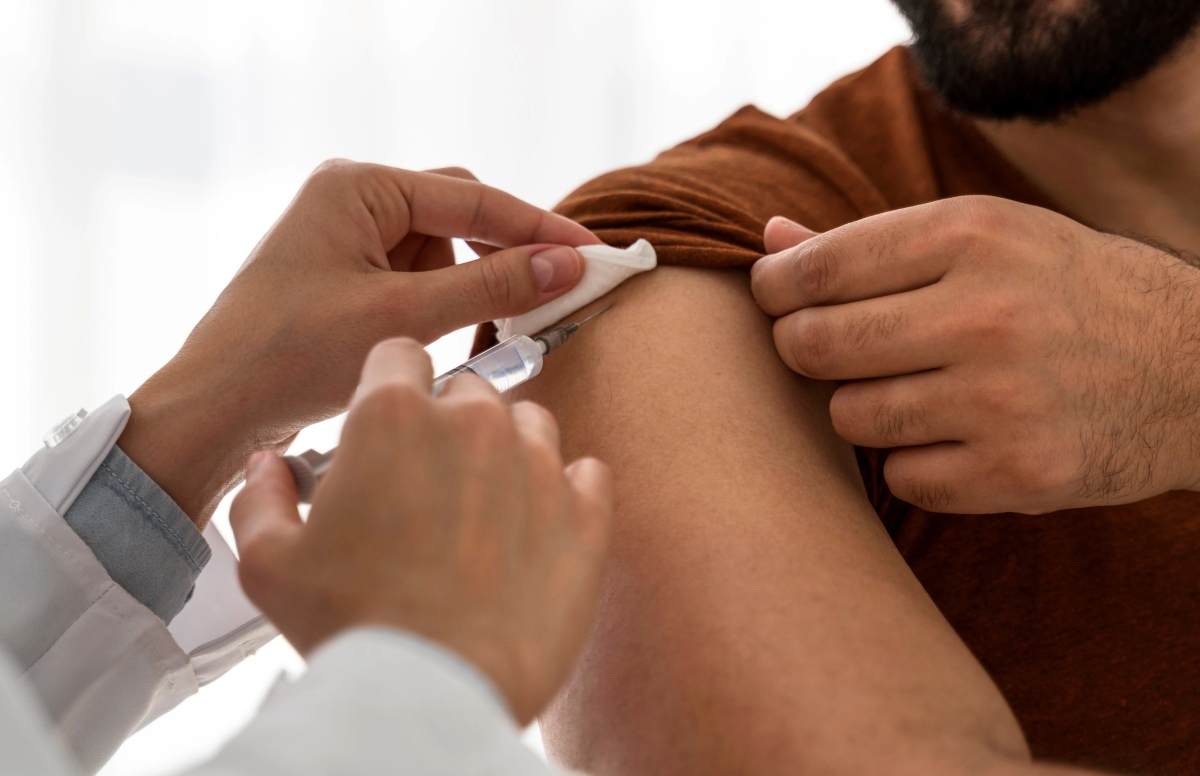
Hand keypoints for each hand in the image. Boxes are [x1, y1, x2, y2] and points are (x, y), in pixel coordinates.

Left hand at [119, 161, 598, 523]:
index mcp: (358, 187)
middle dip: (502, 258)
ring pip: (443, 253)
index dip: (539, 227)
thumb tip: (568, 263)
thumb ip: (491, 286)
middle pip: (460, 215)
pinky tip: (444, 341)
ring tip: (484, 334)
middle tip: (556, 295)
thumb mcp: (403, 319)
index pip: (474, 197)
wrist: (213, 412)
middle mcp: (352, 201)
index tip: (594, 254)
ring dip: (470, 289)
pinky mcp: (347, 277)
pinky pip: (417, 279)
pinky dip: (442, 307)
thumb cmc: (289, 357)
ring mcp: (348, 239)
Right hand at [229, 338, 613, 723]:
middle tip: (430, 480)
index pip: (399, 354)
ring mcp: (538, 463)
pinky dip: (566, 490)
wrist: (435, 691)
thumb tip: (269, 467)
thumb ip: (262, 498)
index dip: (390, 383)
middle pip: (467, 388)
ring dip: (508, 448)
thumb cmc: (351, 625)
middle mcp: (473, 422)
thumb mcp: (270, 562)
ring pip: (529, 421)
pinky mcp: (586, 512)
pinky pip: (587, 472)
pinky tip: (539, 524)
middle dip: (447, 421)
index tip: (390, 420)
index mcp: (394, 415)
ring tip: (486, 504)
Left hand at [751, 196, 1199, 513]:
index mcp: (975, 235)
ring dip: (862, 407)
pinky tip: (956, 437)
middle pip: (816, 345)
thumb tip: (770, 241)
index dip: (775, 287)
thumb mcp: (992, 238)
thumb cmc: (1072, 294)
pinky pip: (902, 477)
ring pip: (850, 417)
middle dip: (801, 348)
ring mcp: (1004, 399)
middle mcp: (987, 313)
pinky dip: (914, 462)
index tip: (775, 296)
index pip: (820, 268)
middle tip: (823, 347)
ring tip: (911, 390)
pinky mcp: (1019, 472)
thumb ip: (876, 243)